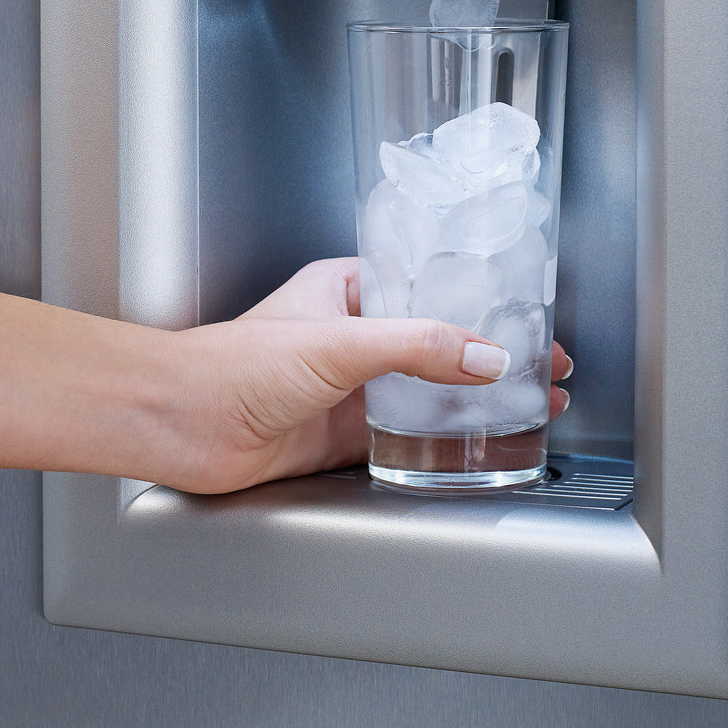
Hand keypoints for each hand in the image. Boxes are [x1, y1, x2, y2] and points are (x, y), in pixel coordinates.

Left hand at [147, 257, 572, 492]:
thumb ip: (418, 349)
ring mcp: (349, 386)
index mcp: (345, 288)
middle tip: (544, 366)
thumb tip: (484, 356)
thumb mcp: (340, 342)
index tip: (526, 317)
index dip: (482, 301)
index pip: (429, 286)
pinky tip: (475, 441)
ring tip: (529, 405)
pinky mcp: (343, 434)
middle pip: (438, 342)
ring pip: (428, 390)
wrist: (182, 428)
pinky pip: (406, 434)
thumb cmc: (232, 367)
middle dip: (491, 355)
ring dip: (476, 399)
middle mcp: (350, 334)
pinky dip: (443, 438)